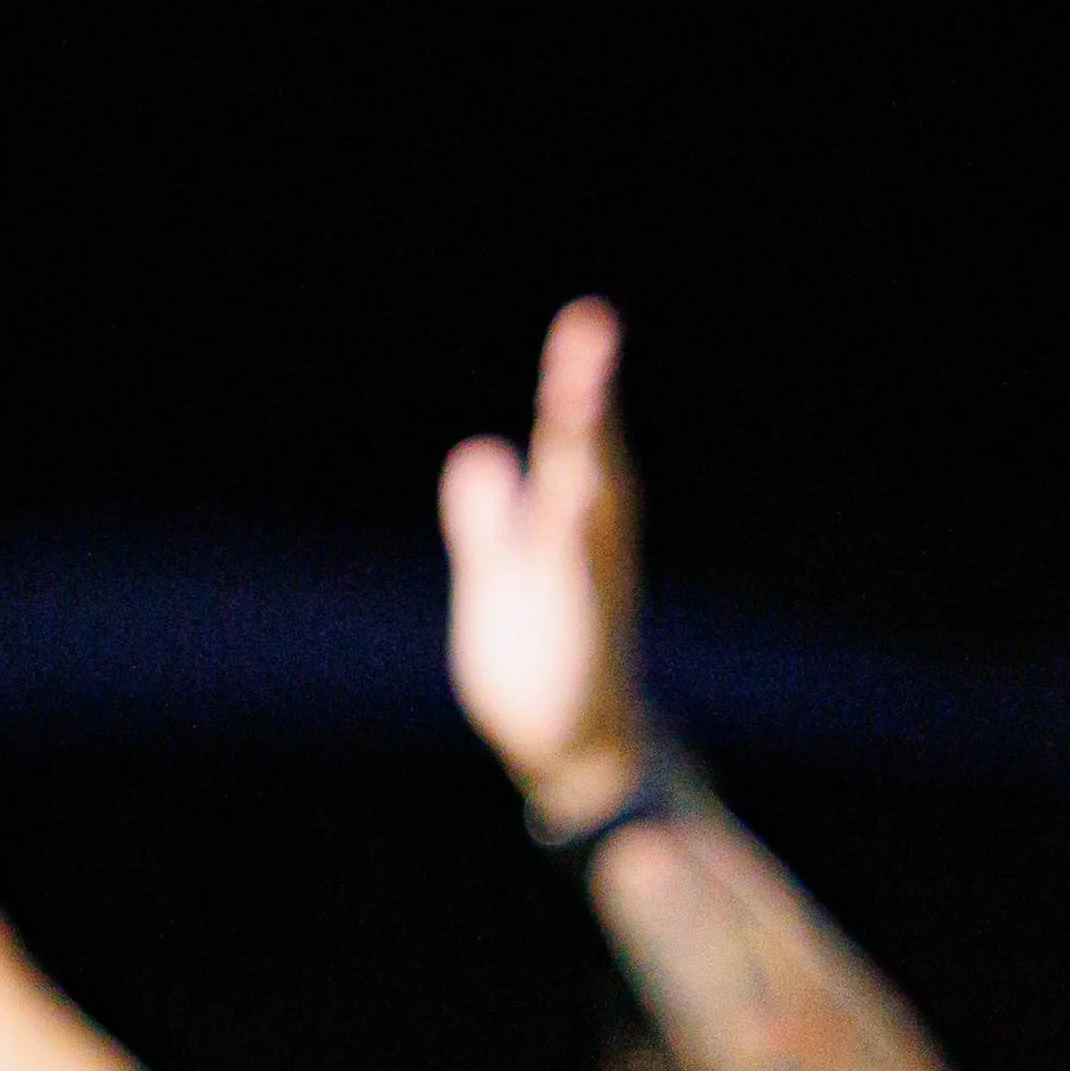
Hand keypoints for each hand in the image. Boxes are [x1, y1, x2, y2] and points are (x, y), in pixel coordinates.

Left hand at [441, 297, 644, 823]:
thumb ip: (487, 515)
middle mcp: (592, 542)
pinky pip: (579, 577)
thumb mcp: (502, 573)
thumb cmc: (545, 663)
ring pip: (590, 503)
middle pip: (586, 453)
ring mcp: (590, 585)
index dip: (576, 382)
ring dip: (588, 443)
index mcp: (573, 523)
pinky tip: (578, 492)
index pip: (571, 439)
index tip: (588, 320)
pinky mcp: (580, 631)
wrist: (575, 750)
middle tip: (591, 322)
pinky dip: (577, 533)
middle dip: (585, 390)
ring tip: (582, 384)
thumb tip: (478, 453)